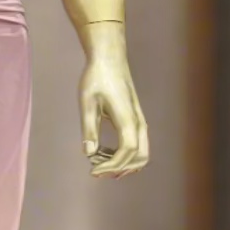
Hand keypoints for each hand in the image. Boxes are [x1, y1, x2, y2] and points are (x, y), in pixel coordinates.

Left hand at [77, 21, 148, 177]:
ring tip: (98, 163)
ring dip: (122, 164)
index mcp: (127, 119)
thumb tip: (89, 154)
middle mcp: (138, 123)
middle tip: (96, 171)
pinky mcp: (136, 120)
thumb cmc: (96, 78)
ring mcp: (140, 121)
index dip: (111, 166)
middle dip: (119, 169)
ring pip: (141, 154)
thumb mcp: (87, 103)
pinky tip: (103, 153)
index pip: (127, 152)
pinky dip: (124, 156)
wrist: (109, 59)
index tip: (92, 171)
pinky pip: (137, 145)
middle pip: (140, 158)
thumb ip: (88, 129)